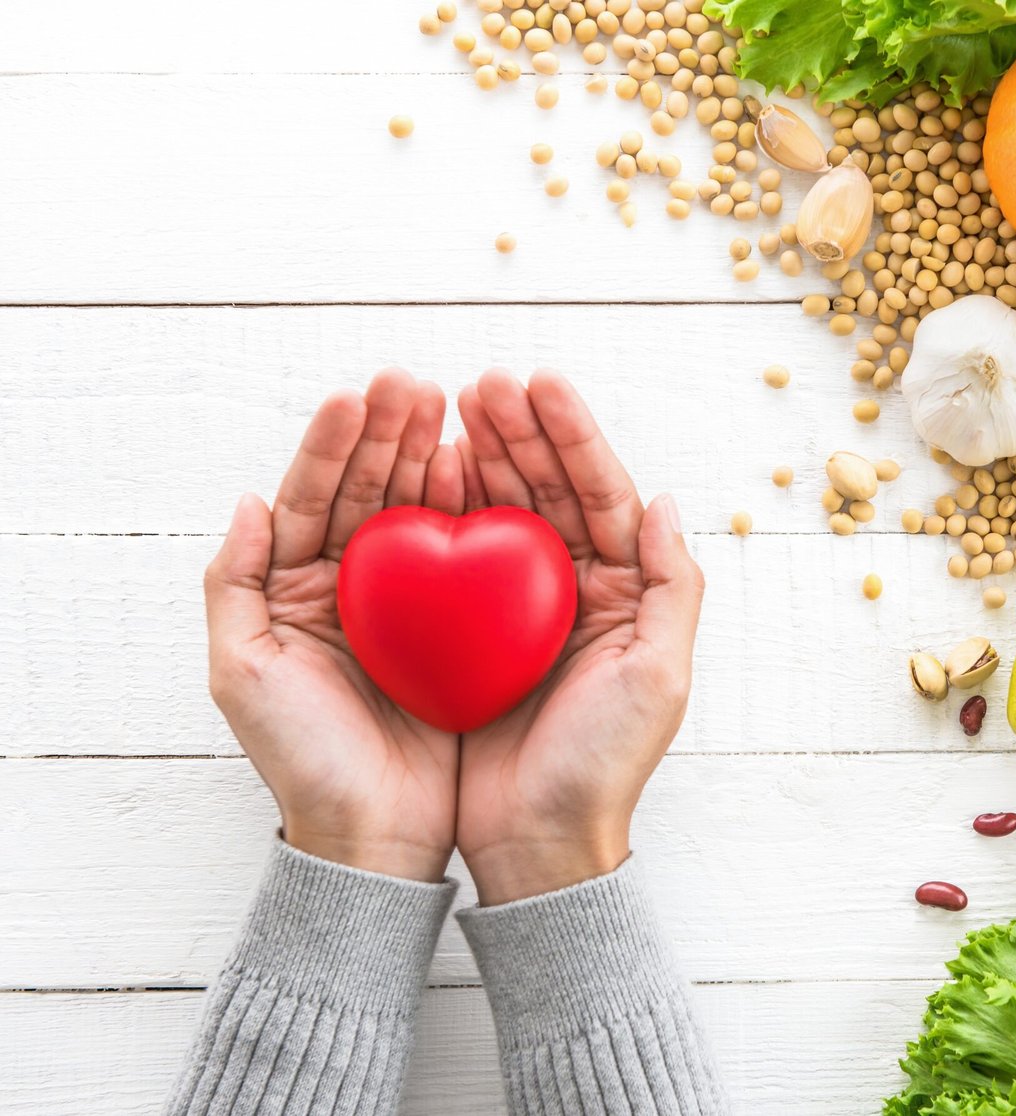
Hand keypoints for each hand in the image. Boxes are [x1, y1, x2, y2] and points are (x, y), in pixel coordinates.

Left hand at [204, 369, 467, 881]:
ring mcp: (408, 604)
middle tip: (415, 385)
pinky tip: (481, 471)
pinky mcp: (458, 628)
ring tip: (455, 407)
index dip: (334, 446)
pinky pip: (465, 556)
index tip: (359, 397)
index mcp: (294, 589)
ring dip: (432, 456)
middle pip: (367, 491)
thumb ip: (233, 585)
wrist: (377, 833)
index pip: (311, 498)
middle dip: (390, 433)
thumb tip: (247, 501)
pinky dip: (472, 510)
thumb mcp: (242, 674)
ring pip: (418, 511)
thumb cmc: (304, 760)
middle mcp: (351, 586)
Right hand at [452, 370, 703, 904]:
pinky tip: (419, 473)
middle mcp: (575, 590)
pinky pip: (452, 557)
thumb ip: (674, 587)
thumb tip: (665, 501)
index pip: (602, 494)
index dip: (572, 437)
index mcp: (626, 592)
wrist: (536, 843)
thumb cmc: (603, 765)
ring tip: (446, 406)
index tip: (539, 384)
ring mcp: (517, 609)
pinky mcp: (467, 633)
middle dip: (518, 432)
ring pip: (499, 511)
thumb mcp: (660, 678)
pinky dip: (438, 512)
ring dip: (477, 457)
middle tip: (480, 383)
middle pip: (548, 490)